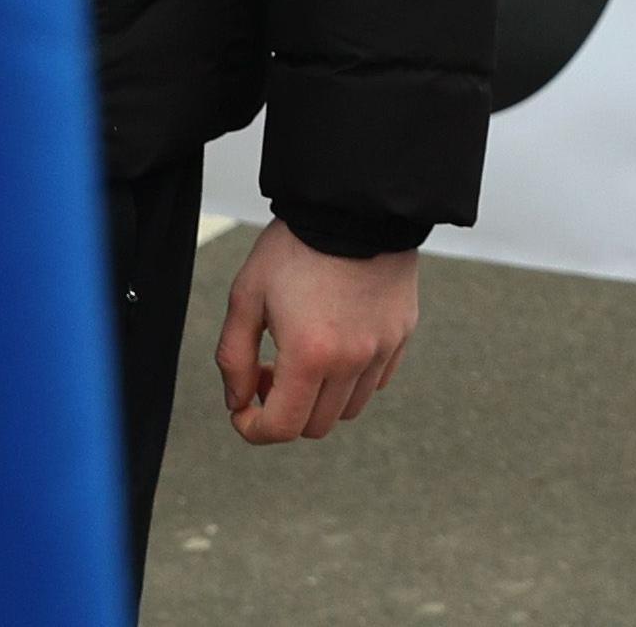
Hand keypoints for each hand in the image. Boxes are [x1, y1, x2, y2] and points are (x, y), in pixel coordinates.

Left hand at [219, 224, 419, 443]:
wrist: (353, 205)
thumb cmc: (294, 247)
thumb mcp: (245, 297)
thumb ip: (233, 359)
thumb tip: (238, 403)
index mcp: (309, 355)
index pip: (281, 428)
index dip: (252, 429)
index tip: (241, 410)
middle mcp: (353, 360)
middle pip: (315, 425)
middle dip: (283, 410)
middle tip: (268, 372)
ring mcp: (383, 348)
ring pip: (348, 409)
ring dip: (319, 398)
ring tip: (304, 358)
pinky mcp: (402, 333)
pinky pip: (376, 381)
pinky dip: (351, 379)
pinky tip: (336, 344)